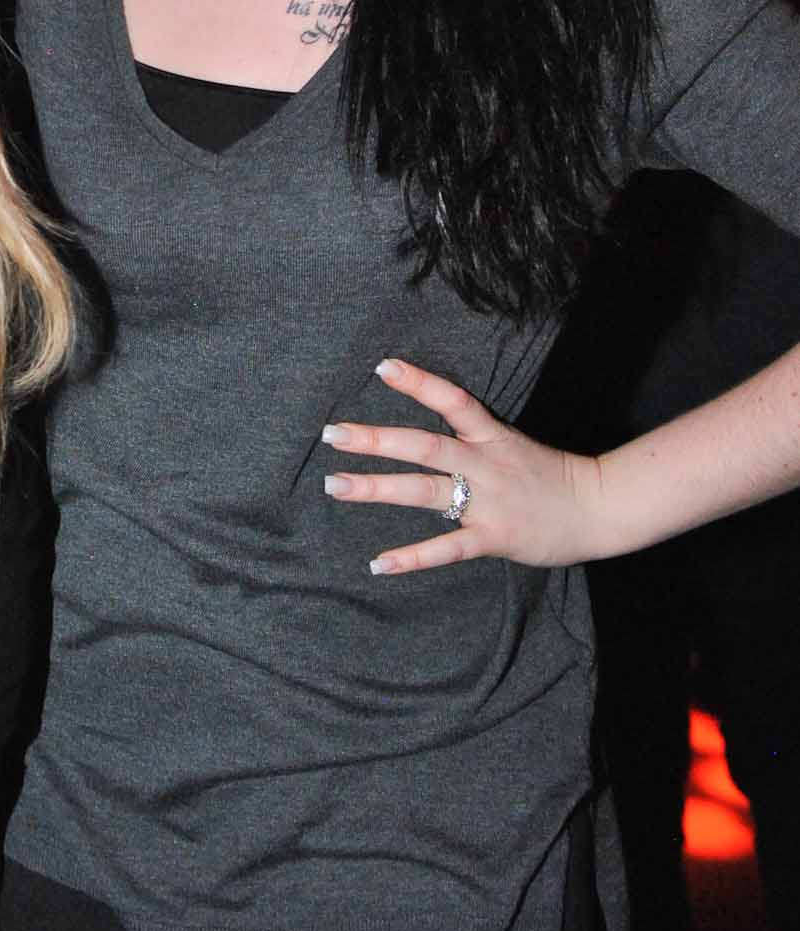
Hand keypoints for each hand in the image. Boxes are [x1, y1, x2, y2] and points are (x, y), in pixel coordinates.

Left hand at [321, 358, 606, 574]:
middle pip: (423, 445)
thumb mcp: (511, 443)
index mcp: (491, 436)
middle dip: (375, 440)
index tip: (383, 367)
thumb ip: (472, 438)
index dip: (419, 382)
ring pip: (424, 491)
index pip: (452, 400)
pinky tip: (378, 563)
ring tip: (335, 485)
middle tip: (332, 433)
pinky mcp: (492, 538)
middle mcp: (484, 464)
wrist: (598, 509)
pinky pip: (445, 549)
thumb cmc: (550, 475)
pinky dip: (411, 558)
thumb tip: (427, 433)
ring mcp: (487, 501)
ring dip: (376, 489)